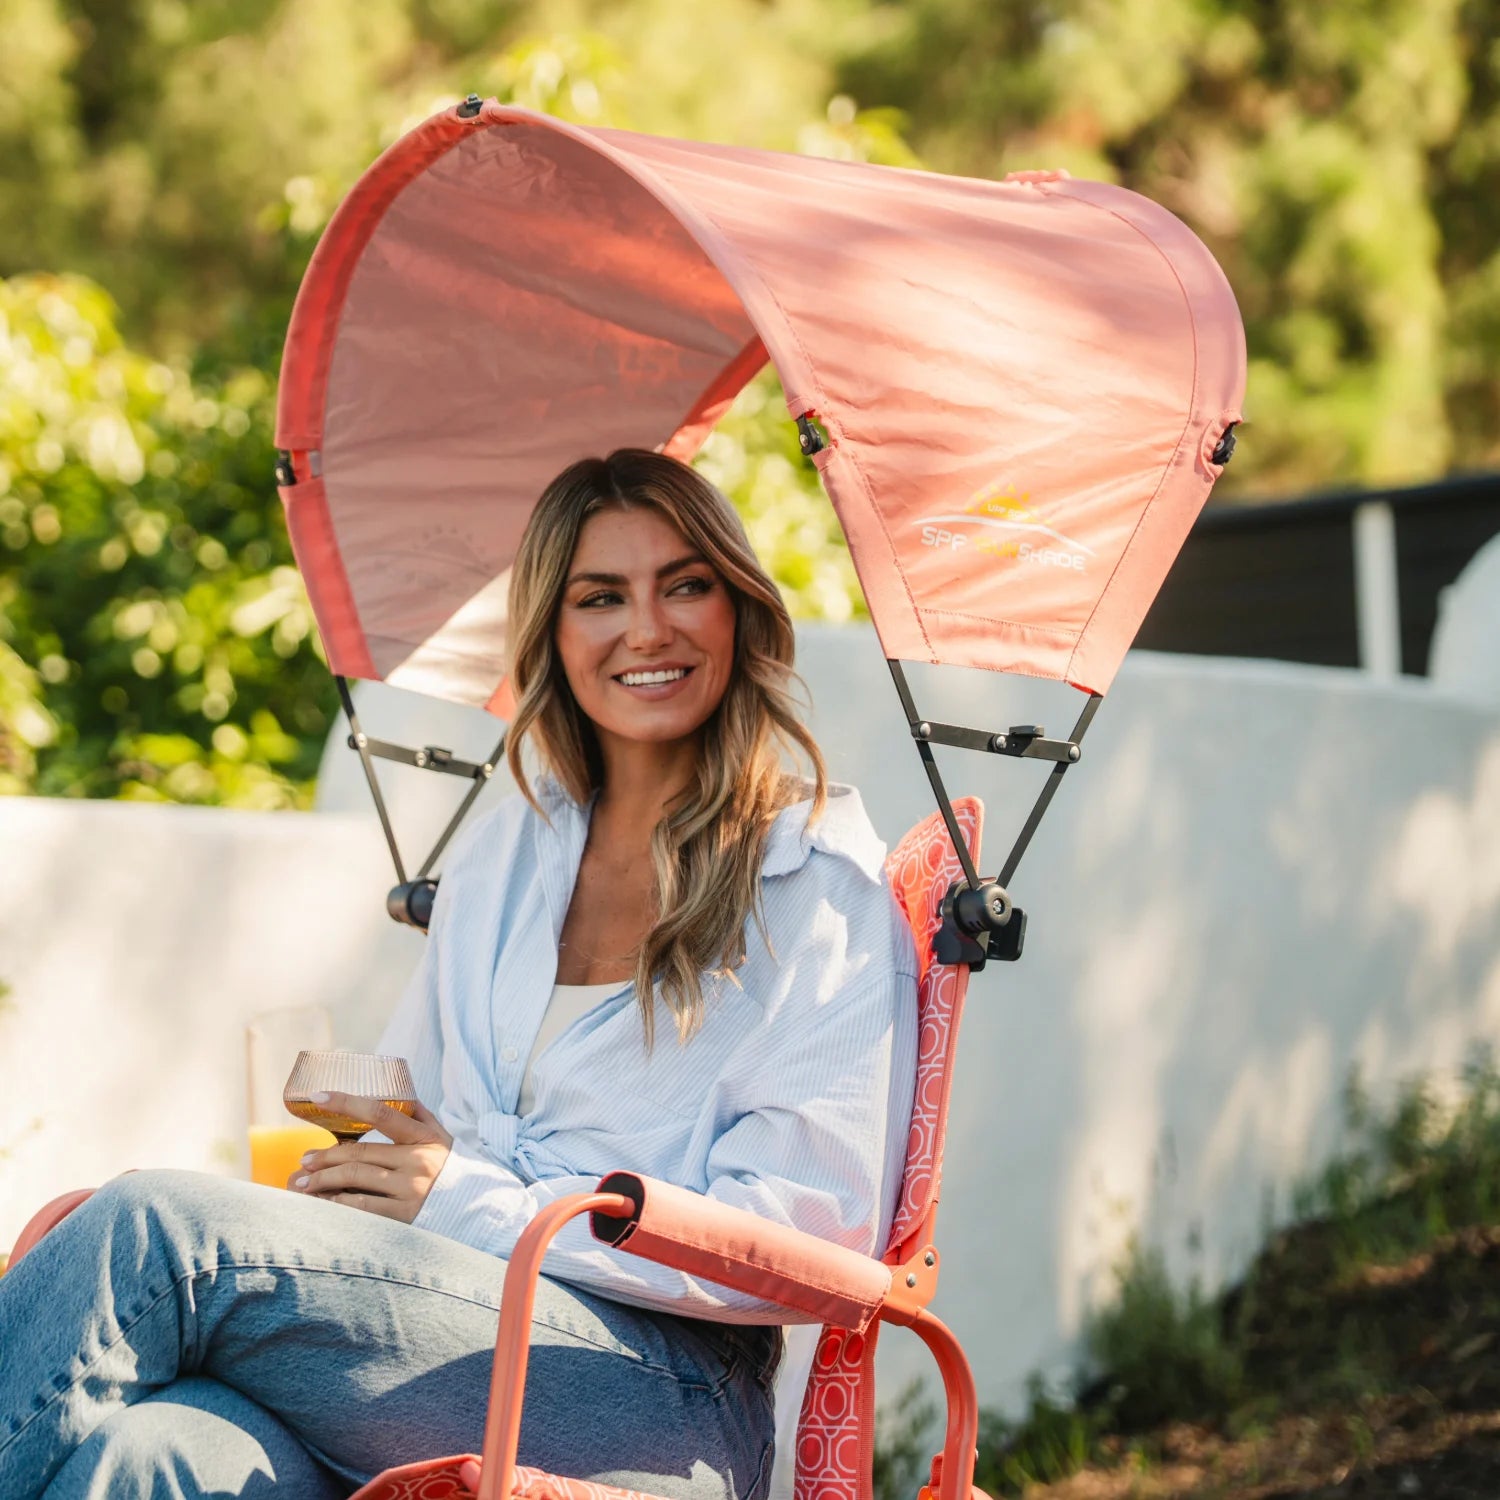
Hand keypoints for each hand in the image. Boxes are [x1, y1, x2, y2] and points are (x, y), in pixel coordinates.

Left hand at [289, 1092, 453, 1223]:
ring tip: (303, 1182)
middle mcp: (417, 1161)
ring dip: (324, 1179)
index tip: (318, 1096)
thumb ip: (420, 1115)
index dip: (347, 1102)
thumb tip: (397, 1091)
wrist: (478, 1209)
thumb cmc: (453, 1168)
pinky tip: (323, 1202)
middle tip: (304, 1160)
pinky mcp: (405, 1216)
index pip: (381, 1113)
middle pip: (359, 1152)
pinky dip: (338, 1203)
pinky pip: (363, 1207)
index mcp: (424, 1137)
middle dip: (325, 1155)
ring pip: (356, 1178)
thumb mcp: (442, 1138)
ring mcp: (411, 1189)